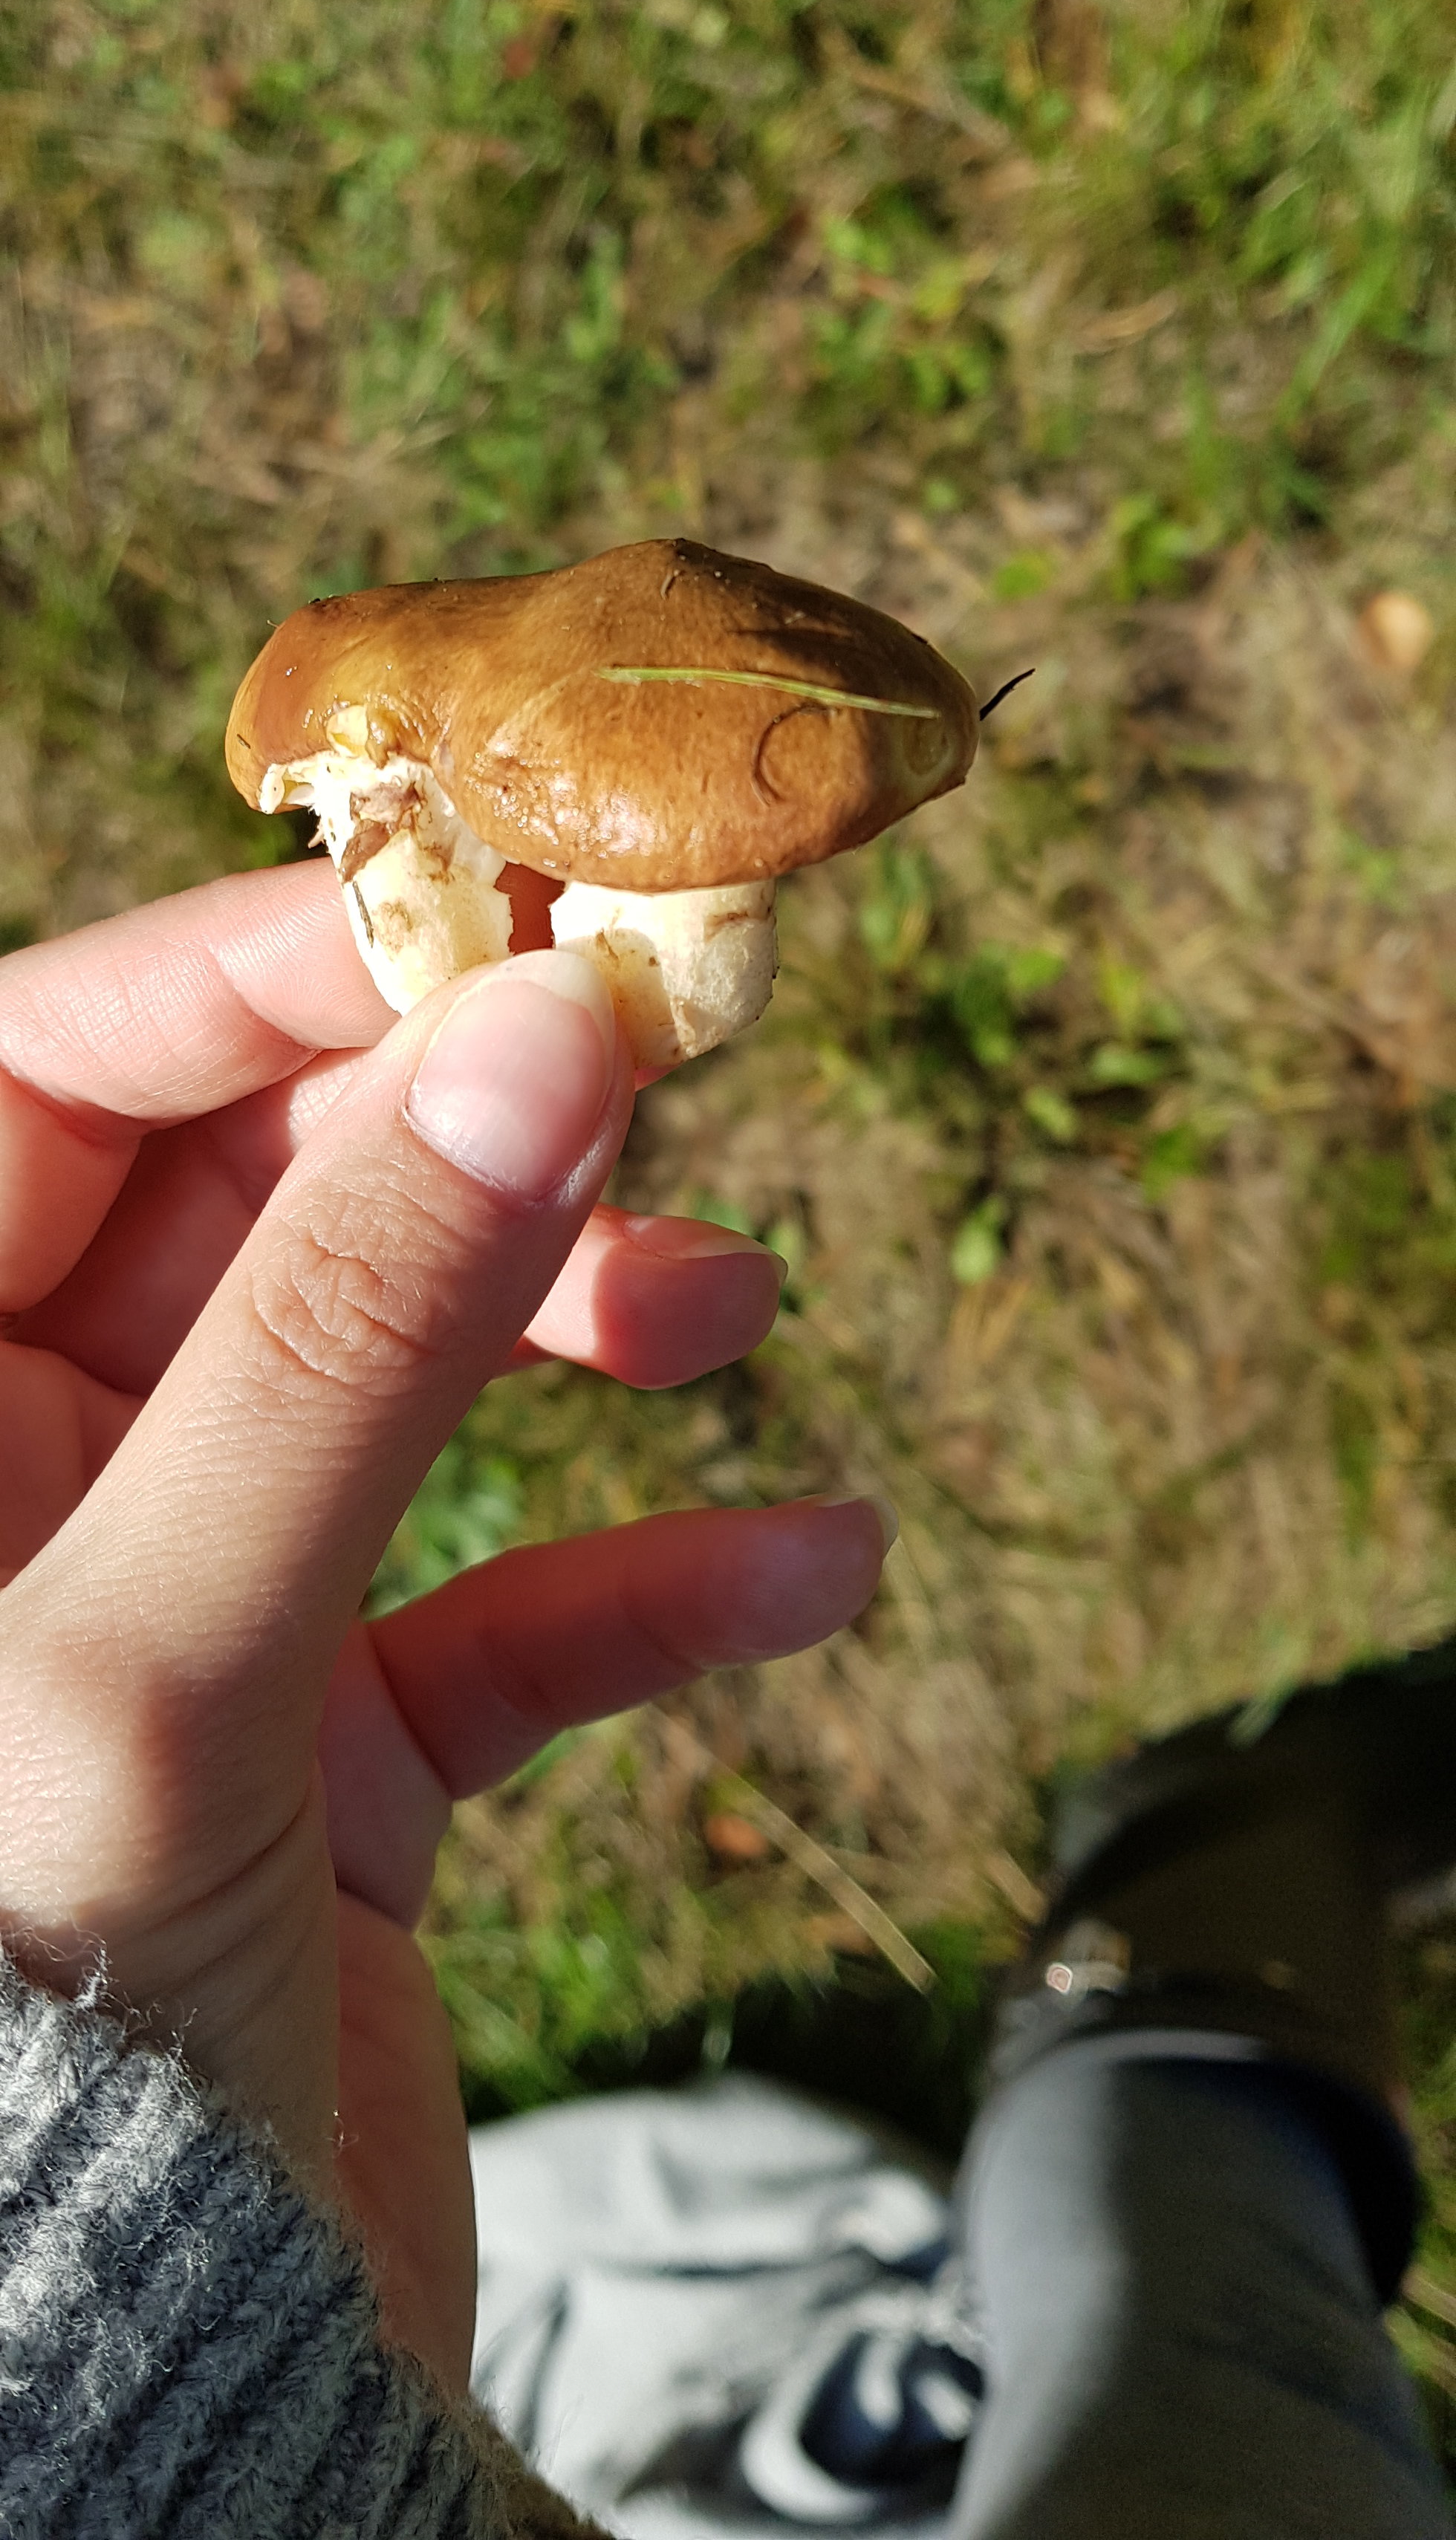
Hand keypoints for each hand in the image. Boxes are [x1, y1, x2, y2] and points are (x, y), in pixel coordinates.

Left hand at [0, 863, 886, 2392]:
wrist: (124, 2445)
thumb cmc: (28, 2050)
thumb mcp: (155, 1662)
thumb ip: (340, 1340)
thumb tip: (540, 1029)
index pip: (51, 1072)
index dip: (273, 975)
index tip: (510, 911)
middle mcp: (19, 1484)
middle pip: (250, 1199)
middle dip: (458, 1138)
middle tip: (665, 1072)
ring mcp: (180, 1616)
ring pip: (386, 1379)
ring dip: (565, 1322)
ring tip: (725, 1309)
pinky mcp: (324, 1762)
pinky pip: (495, 1613)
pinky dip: (644, 1583)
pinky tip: (808, 1563)